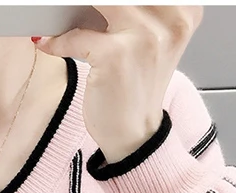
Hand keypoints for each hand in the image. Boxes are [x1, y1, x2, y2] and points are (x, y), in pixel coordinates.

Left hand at [33, 6, 203, 163]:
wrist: (135, 136)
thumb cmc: (137, 93)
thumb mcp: (149, 43)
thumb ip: (135, 13)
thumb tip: (91, 2)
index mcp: (184, 14)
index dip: (113, 0)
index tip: (95, 5)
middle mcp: (170, 22)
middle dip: (91, 3)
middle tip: (73, 7)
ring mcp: (144, 38)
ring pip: (99, 2)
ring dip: (71, 10)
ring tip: (62, 20)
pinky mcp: (116, 56)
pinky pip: (77, 36)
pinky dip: (58, 41)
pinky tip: (51, 45)